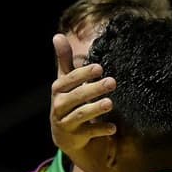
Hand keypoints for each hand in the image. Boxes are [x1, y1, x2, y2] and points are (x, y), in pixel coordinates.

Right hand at [50, 33, 116, 155]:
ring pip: (81, 114)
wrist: (64, 134)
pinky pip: (89, 133)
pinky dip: (101, 130)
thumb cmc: (68, 101)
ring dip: (96, 108)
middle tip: (113, 82)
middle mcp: (59, 106)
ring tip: (111, 103)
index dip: (83, 74)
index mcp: (58, 90)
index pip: (69, 80)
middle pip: (77, 96)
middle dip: (94, 89)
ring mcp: (66, 122)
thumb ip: (64, 60)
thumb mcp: (66, 81)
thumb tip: (57, 35)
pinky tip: (114, 128)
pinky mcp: (75, 137)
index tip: (99, 68)